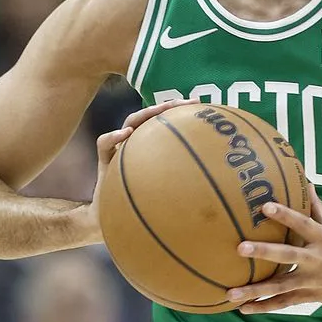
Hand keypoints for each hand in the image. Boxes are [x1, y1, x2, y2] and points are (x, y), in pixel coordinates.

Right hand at [86, 99, 198, 232]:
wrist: (114, 218)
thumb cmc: (144, 207)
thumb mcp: (168, 195)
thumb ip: (184, 185)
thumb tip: (217, 184)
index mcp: (152, 148)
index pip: (166, 123)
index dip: (181, 112)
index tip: (200, 105)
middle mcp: (137, 143)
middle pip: (151, 117)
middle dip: (167, 106)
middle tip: (185, 102)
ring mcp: (120, 149)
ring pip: (129, 122)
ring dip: (143, 114)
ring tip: (156, 110)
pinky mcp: (104, 160)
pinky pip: (104, 144)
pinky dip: (113, 136)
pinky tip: (125, 134)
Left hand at [226, 184, 321, 313]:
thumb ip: (318, 207)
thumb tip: (305, 181)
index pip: (301, 222)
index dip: (284, 214)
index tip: (264, 206)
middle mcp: (317, 258)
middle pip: (286, 255)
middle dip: (263, 252)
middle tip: (239, 248)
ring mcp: (314, 280)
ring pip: (281, 286)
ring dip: (255, 290)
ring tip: (231, 293)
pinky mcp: (314, 297)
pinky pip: (286, 303)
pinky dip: (266, 306)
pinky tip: (246, 308)